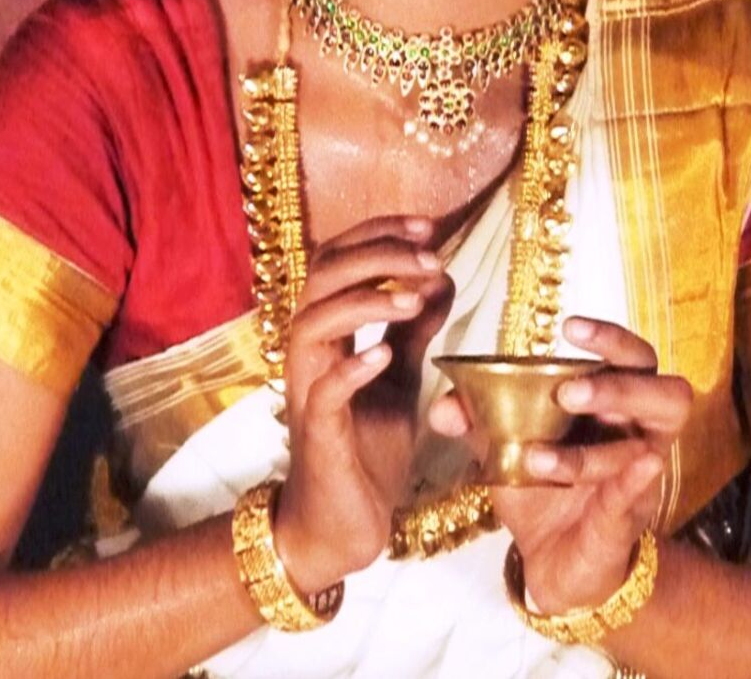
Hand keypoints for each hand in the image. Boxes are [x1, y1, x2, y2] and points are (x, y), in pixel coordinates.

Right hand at [270, 214, 452, 593]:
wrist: (342, 525)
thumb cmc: (364, 449)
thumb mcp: (400, 378)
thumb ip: (414, 330)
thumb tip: (442, 277)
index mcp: (327, 332)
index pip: (338, 258)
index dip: (379, 233)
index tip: (428, 225)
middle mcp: (309, 353)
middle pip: (321, 276)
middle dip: (377, 255)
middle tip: (429, 255)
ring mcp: (308, 391)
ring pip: (313, 323)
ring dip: (365, 301)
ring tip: (414, 298)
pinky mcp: (318, 434)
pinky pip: (324, 390)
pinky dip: (352, 365)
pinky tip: (384, 352)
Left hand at [428, 317, 692, 613]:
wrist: (551, 559)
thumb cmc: (541, 488)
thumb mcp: (505, 448)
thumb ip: (478, 420)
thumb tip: (445, 406)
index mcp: (614, 402)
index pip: (631, 356)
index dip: (609, 337)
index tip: (568, 327)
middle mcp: (639, 430)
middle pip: (661, 390)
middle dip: (615, 386)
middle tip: (567, 391)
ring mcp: (641, 476)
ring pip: (644, 445)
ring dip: (594, 450)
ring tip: (539, 456)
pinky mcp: (628, 517)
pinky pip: (638, 494)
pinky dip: (634, 479)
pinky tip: (634, 466)